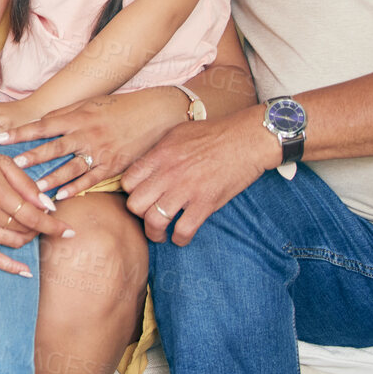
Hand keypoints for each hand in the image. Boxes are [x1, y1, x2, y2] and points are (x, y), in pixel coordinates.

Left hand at [0, 87, 190, 199]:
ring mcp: (100, 151)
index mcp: (77, 117)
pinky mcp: (113, 165)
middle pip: (54, 147)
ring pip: (71, 167)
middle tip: (13, 164)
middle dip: (33, 156)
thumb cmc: (116, 107)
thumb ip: (64, 115)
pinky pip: (91, 179)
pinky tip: (62, 196)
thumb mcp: (88, 104)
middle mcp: (86, 134)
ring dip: (52, 178)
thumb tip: (41, 123)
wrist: (153, 114)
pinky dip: (76, 187)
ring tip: (34, 188)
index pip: (42, 126)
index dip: (20, 133)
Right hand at [0, 140, 71, 276]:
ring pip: (14, 241)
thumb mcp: (1, 162)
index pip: (34, 216)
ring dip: (29, 237)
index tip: (69, 231)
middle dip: (41, 226)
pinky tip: (26, 271)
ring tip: (32, 226)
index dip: (54, 225)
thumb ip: (26, 183)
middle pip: (26, 229)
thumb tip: (48, 206)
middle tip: (43, 215)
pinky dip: (10, 267)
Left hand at [121, 107, 279, 245]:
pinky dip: (180, 239)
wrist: (245, 140)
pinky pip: (183, 230)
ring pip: (154, 221)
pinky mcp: (205, 204)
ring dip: (155, 233)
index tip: (139, 196)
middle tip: (147, 216)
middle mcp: (167, 174)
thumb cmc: (212, 134)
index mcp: (158, 156)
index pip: (127, 182)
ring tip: (159, 234)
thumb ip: (158, 151)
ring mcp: (186, 190)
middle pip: (135, 204)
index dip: (131, 192)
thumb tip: (146, 166)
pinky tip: (181, 237)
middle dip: (138, 215)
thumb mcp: (177, 134)